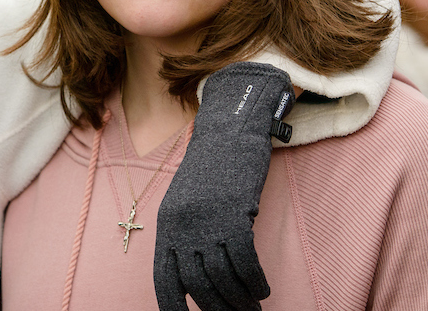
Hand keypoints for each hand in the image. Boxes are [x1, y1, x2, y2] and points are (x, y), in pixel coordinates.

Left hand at [154, 62, 293, 310]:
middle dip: (218, 308)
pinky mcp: (234, 215)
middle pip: (198, 285)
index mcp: (166, 227)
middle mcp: (182, 227)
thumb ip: (184, 238)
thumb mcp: (185, 204)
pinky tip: (261, 287)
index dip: (174, 307)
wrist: (228, 135)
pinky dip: (255, 280)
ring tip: (252, 307)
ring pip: (223, 278)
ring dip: (241, 299)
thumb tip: (193, 281)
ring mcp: (207, 221)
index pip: (165, 280)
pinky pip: (244, 262)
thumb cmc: (211, 172)